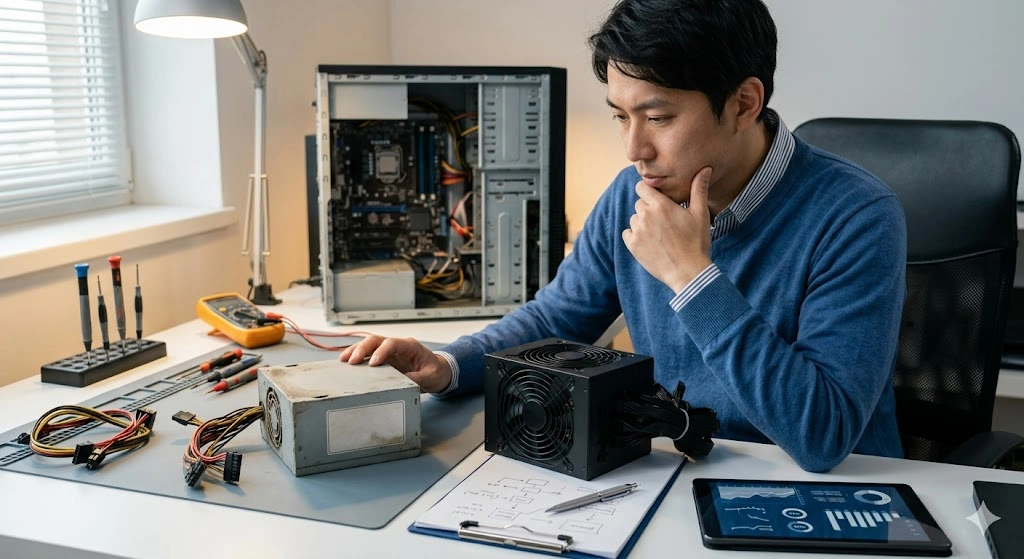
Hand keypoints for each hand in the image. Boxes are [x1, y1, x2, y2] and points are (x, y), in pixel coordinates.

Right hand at [339, 335, 452, 393]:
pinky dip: (358, 357)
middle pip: (376, 340)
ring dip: (355, 350)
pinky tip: (346, 362)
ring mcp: (389, 352)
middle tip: (351, 360)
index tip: (372, 363)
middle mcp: (397, 346)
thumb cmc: (435, 372)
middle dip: (362, 348)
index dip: (381, 351)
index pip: (392, 343)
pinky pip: (368, 354)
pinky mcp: (384, 359)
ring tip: (343, 360)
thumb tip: (402, 380)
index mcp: (410, 346)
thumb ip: (417, 378)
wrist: (439, 372)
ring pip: (369, 345)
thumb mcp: (430, 377)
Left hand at [622, 167, 713, 291]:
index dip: (648, 191)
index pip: (641, 187)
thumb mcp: (700, 214)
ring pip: (634, 219)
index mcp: (660, 205)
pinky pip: (627, 234)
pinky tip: (651, 243)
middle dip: (649, 209)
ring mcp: (637, 231)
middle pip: (639, 204)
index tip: (657, 199)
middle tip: (664, 222)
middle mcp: (645, 215)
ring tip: (660, 235)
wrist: (688, 272)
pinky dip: (635, 237)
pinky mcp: (632, 246)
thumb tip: (705, 168)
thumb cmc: (696, 242)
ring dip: (643, 224)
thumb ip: (699, 189)